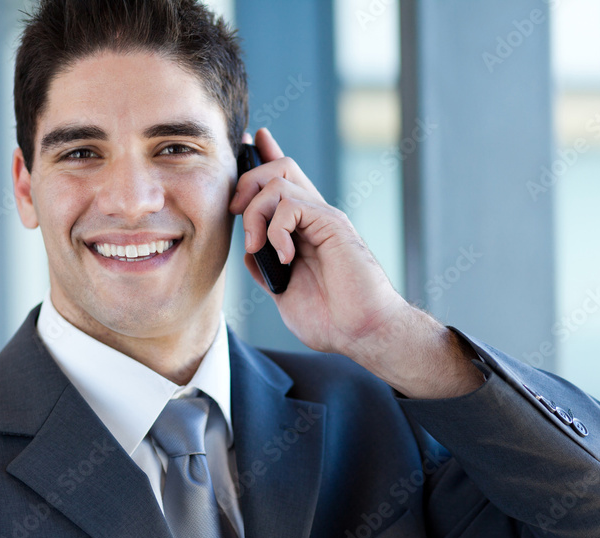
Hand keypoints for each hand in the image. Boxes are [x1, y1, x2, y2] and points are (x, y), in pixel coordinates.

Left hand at [229, 128, 482, 398]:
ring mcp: (324, 217)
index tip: (248, 142)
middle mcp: (315, 217)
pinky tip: (284, 257)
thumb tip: (248, 251)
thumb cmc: (332, 319)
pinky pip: (290, 204)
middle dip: (245, 183)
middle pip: (277, 167)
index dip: (263, 156)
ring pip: (278, 180)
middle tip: (237, 217)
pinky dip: (275, 229)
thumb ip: (267, 269)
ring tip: (258, 247)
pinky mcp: (332, 223)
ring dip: (255, 212)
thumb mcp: (283, 293)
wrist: (362, 332)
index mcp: (304, 230)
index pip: (282, 180)